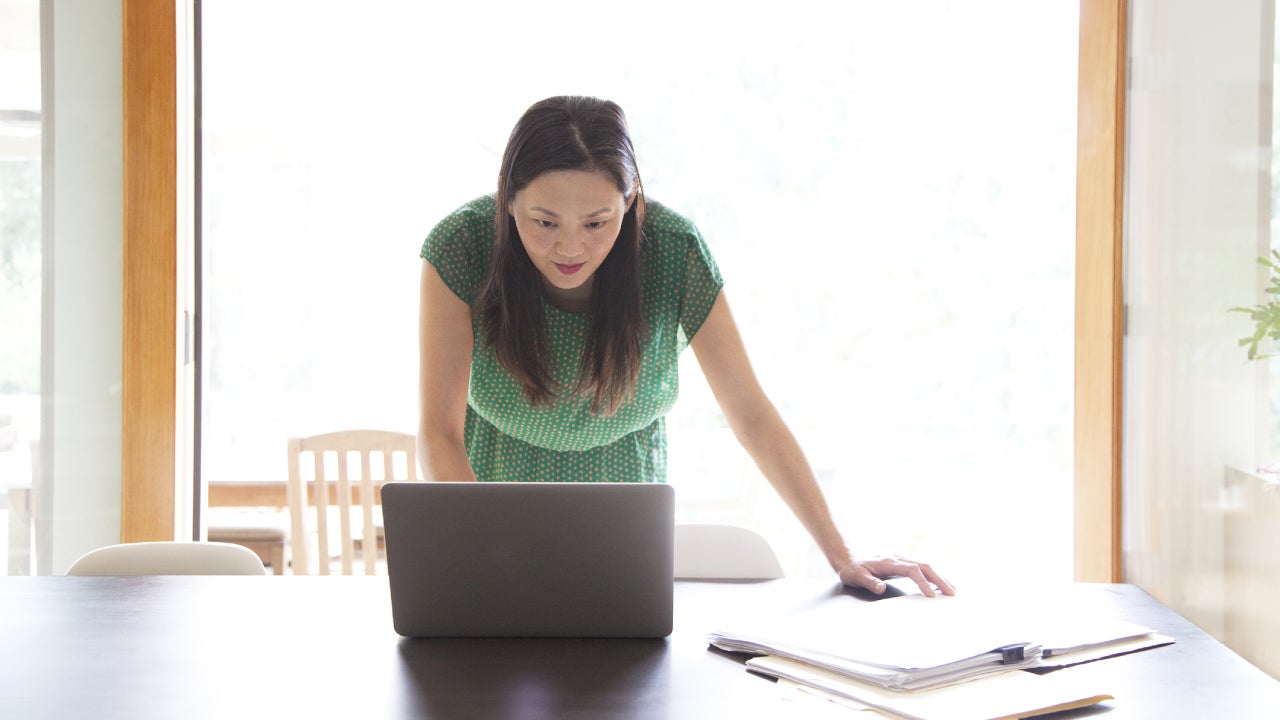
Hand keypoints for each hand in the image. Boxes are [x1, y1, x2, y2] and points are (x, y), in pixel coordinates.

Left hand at [838, 555, 955, 597]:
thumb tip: (880, 588)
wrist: (847, 556)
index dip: (923, 582)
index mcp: (889, 562)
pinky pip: (921, 568)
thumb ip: (869, 582)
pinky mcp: (902, 563)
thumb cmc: (852, 568)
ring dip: (939, 577)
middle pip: (924, 566)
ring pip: (925, 566)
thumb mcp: (856, 576)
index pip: (912, 570)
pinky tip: (940, 583)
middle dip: (939, 579)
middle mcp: (898, 558)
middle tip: (952, 593)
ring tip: (952, 590)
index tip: (932, 596)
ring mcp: (901, 559)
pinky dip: (933, 575)